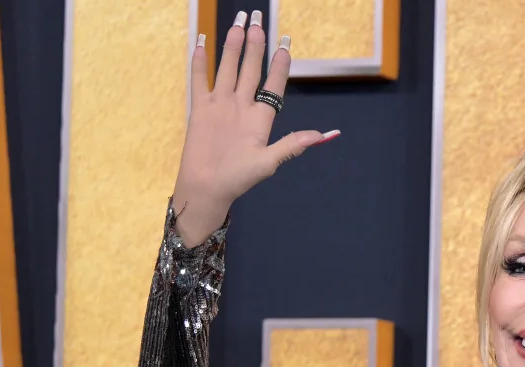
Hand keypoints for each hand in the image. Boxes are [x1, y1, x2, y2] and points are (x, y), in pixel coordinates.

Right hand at [171, 9, 338, 246]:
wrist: (208, 188)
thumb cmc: (240, 179)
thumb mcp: (270, 161)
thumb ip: (293, 144)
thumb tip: (324, 136)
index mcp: (261, 118)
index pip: (273, 85)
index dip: (279, 65)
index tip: (285, 44)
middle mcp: (242, 107)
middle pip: (251, 70)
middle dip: (257, 46)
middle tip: (260, 21)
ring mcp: (221, 106)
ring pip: (228, 69)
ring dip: (233, 47)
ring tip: (240, 24)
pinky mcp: (201, 109)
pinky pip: (200, 80)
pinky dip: (201, 62)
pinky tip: (204, 42)